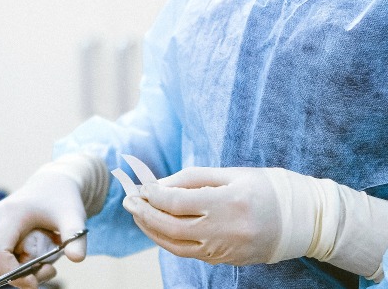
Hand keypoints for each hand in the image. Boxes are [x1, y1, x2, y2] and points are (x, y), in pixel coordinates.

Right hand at [0, 154, 105, 287]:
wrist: (55, 182)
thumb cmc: (63, 199)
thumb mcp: (74, 216)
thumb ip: (75, 238)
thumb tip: (76, 259)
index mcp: (9, 214)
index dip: (12, 273)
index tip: (34, 282)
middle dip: (22, 273)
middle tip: (51, 269)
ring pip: (0, 260)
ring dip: (22, 267)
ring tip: (49, 256)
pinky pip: (2, 254)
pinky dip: (19, 259)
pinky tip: (39, 249)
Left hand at [122, 166, 387, 279]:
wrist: (304, 220)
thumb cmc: (267, 188)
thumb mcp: (232, 174)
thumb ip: (193, 178)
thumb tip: (160, 185)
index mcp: (228, 202)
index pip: (177, 202)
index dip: (152, 195)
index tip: (139, 186)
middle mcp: (225, 229)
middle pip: (170, 226)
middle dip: (144, 213)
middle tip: (128, 200)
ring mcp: (225, 249)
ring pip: (175, 245)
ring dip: (151, 230)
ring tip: (137, 213)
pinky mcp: (226, 259)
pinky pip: (188, 253)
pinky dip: (167, 241)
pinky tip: (157, 228)